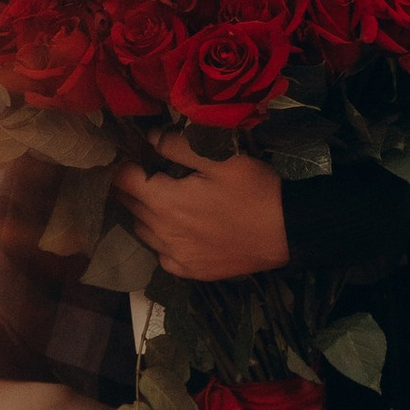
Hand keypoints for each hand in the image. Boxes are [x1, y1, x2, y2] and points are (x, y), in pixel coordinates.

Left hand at [115, 140, 291, 280]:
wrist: (286, 232)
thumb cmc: (254, 190)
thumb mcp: (220, 158)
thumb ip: (178, 146)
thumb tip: (149, 138)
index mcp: (164, 202)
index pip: (123, 181)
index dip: (125, 165)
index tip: (135, 156)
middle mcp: (162, 233)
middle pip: (129, 206)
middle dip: (133, 187)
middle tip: (148, 173)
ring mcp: (175, 256)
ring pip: (142, 231)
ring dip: (145, 213)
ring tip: (162, 201)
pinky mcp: (190, 271)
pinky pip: (161, 254)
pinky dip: (162, 240)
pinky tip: (178, 230)